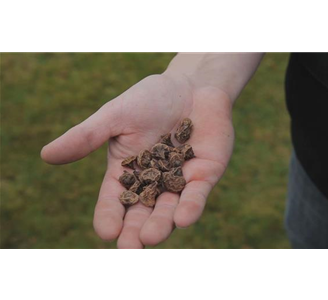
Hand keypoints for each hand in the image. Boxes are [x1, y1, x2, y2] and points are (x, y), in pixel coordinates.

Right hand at [41, 74, 233, 254]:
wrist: (191, 86)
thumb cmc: (150, 98)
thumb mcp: (114, 115)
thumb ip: (86, 136)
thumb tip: (46, 155)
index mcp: (127, 171)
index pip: (114, 199)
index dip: (109, 216)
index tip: (106, 232)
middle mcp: (152, 181)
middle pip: (141, 213)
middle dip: (134, 234)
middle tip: (129, 254)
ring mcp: (179, 180)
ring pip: (168, 208)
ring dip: (161, 224)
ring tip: (150, 237)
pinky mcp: (204, 174)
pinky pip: (197, 194)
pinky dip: (190, 206)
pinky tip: (183, 218)